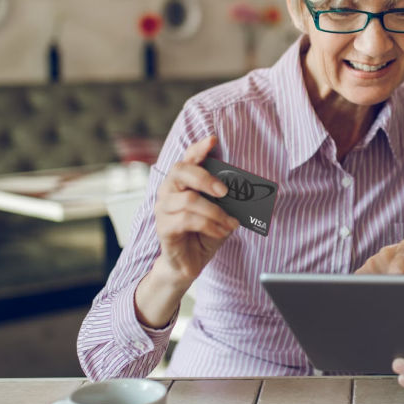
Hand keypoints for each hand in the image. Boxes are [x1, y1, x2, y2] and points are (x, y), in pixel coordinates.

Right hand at [153, 135, 238, 281]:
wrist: (189, 263)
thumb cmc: (203, 233)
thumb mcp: (219, 212)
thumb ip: (224, 200)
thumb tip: (240, 190)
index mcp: (183, 183)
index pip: (187, 158)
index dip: (198, 148)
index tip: (213, 140)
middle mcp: (169, 191)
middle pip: (180, 171)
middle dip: (205, 178)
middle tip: (225, 191)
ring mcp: (163, 209)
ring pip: (189, 200)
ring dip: (215, 212)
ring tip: (230, 223)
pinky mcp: (164, 228)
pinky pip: (188, 220)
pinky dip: (210, 225)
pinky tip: (220, 231)